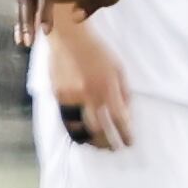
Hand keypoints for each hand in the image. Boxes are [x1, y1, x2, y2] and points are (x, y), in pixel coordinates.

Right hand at [15, 0, 130, 46]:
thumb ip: (94, 2)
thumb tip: (75, 17)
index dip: (43, 10)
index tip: (46, 32)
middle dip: (26, 17)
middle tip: (28, 42)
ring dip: (22, 19)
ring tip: (24, 42)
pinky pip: (28, 1)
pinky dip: (24, 18)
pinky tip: (23, 36)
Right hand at [46, 12, 132, 148]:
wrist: (68, 38)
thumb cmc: (98, 51)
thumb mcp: (118, 68)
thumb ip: (124, 92)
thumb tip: (127, 114)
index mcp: (107, 87)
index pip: (120, 119)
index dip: (125, 134)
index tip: (129, 143)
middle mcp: (89, 95)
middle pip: (100, 129)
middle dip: (108, 143)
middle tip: (114, 149)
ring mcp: (71, 97)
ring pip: (81, 129)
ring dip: (91, 141)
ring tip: (98, 147)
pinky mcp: (58, 96)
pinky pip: (67, 118)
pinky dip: (76, 130)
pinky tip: (81, 135)